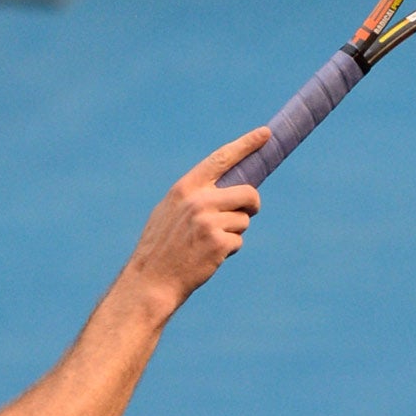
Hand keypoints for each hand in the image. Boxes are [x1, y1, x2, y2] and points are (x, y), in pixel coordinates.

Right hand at [126, 128, 269, 312]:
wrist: (151, 281)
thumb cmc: (162, 247)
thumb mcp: (170, 211)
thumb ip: (195, 196)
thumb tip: (228, 187)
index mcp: (185, 188)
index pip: (221, 158)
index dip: (246, 144)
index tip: (265, 134)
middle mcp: (198, 200)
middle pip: (247, 192)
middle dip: (251, 205)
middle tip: (246, 214)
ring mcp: (209, 221)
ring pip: (244, 220)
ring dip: (234, 232)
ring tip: (208, 243)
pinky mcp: (218, 243)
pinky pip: (239, 241)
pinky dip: (229, 250)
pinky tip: (208, 257)